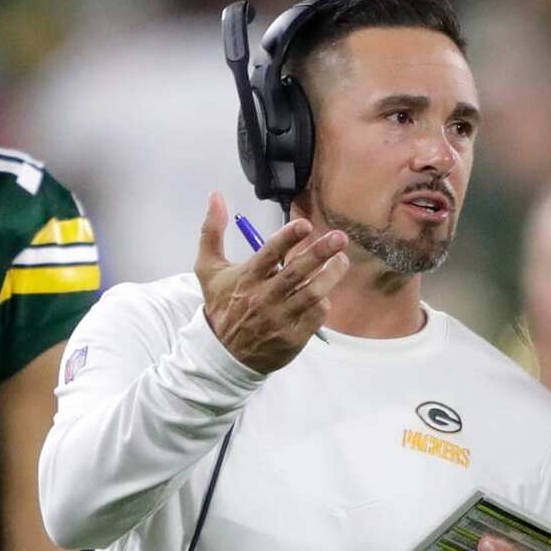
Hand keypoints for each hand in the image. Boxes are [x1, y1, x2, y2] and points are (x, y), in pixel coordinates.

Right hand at [194, 192, 347, 372]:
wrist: (222, 354)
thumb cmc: (221, 305)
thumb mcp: (208, 270)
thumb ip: (211, 232)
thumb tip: (216, 196)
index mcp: (246, 278)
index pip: (269, 253)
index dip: (288, 238)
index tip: (305, 225)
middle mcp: (263, 297)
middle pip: (297, 272)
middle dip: (320, 253)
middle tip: (339, 238)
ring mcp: (279, 318)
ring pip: (312, 294)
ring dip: (331, 275)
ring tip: (342, 260)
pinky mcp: (293, 337)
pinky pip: (316, 315)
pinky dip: (323, 303)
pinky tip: (325, 293)